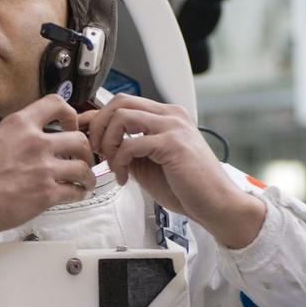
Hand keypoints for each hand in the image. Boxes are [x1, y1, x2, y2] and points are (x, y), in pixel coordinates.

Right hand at [0, 95, 94, 247]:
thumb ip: (14, 134)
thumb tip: (27, 136)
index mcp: (19, 124)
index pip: (56, 104)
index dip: (71, 115)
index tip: (71, 127)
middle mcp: (36, 142)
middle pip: (80, 139)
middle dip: (86, 151)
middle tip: (82, 160)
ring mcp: (43, 169)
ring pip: (83, 167)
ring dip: (88, 175)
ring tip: (85, 181)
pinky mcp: (46, 194)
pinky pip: (75, 191)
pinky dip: (79, 193)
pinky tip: (76, 194)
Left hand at [79, 93, 264, 248]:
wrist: (216, 205)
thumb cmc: (187, 187)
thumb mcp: (148, 163)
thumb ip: (128, 149)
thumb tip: (100, 142)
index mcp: (167, 116)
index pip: (124, 103)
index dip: (100, 119)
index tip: (90, 138)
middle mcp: (171, 115)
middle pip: (120, 101)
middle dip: (100, 125)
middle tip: (98, 150)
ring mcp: (173, 126)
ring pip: (122, 116)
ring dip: (108, 142)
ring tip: (113, 164)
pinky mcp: (173, 143)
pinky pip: (131, 143)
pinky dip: (120, 162)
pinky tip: (125, 178)